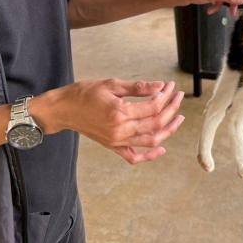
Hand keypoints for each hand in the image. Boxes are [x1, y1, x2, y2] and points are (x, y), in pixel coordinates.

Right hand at [53, 79, 184, 163]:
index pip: (153, 106)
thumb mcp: (112, 84)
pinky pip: (134, 157)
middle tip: (178, 96)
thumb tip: (160, 86)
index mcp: (120, 112)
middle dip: (172, 109)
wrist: (64, 109)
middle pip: (156, 123)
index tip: (170, 86)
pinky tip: (162, 149)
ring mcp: (117, 141)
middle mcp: (120, 130)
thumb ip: (137, 87)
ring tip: (179, 118)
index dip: (165, 95)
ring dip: (168, 130)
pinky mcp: (113, 147)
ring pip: (151, 141)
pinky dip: (149, 156)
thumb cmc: (85, 93)